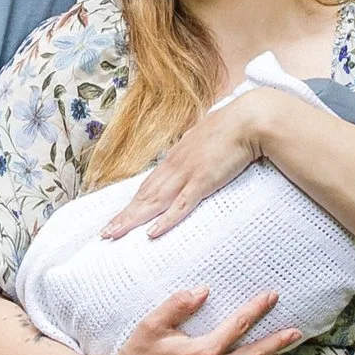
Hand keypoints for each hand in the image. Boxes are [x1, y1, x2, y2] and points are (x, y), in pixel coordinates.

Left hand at [102, 90, 272, 239]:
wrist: (249, 119)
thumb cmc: (232, 126)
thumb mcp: (206, 136)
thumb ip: (195, 145)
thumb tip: (190, 144)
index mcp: (176, 156)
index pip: (148, 184)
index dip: (132, 202)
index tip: (119, 216)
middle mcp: (175, 165)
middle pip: (144, 195)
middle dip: (123, 216)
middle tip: (104, 233)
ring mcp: (187, 174)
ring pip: (154, 201)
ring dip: (133, 219)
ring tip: (114, 234)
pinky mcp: (203, 181)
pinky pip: (181, 205)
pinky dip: (166, 220)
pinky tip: (152, 232)